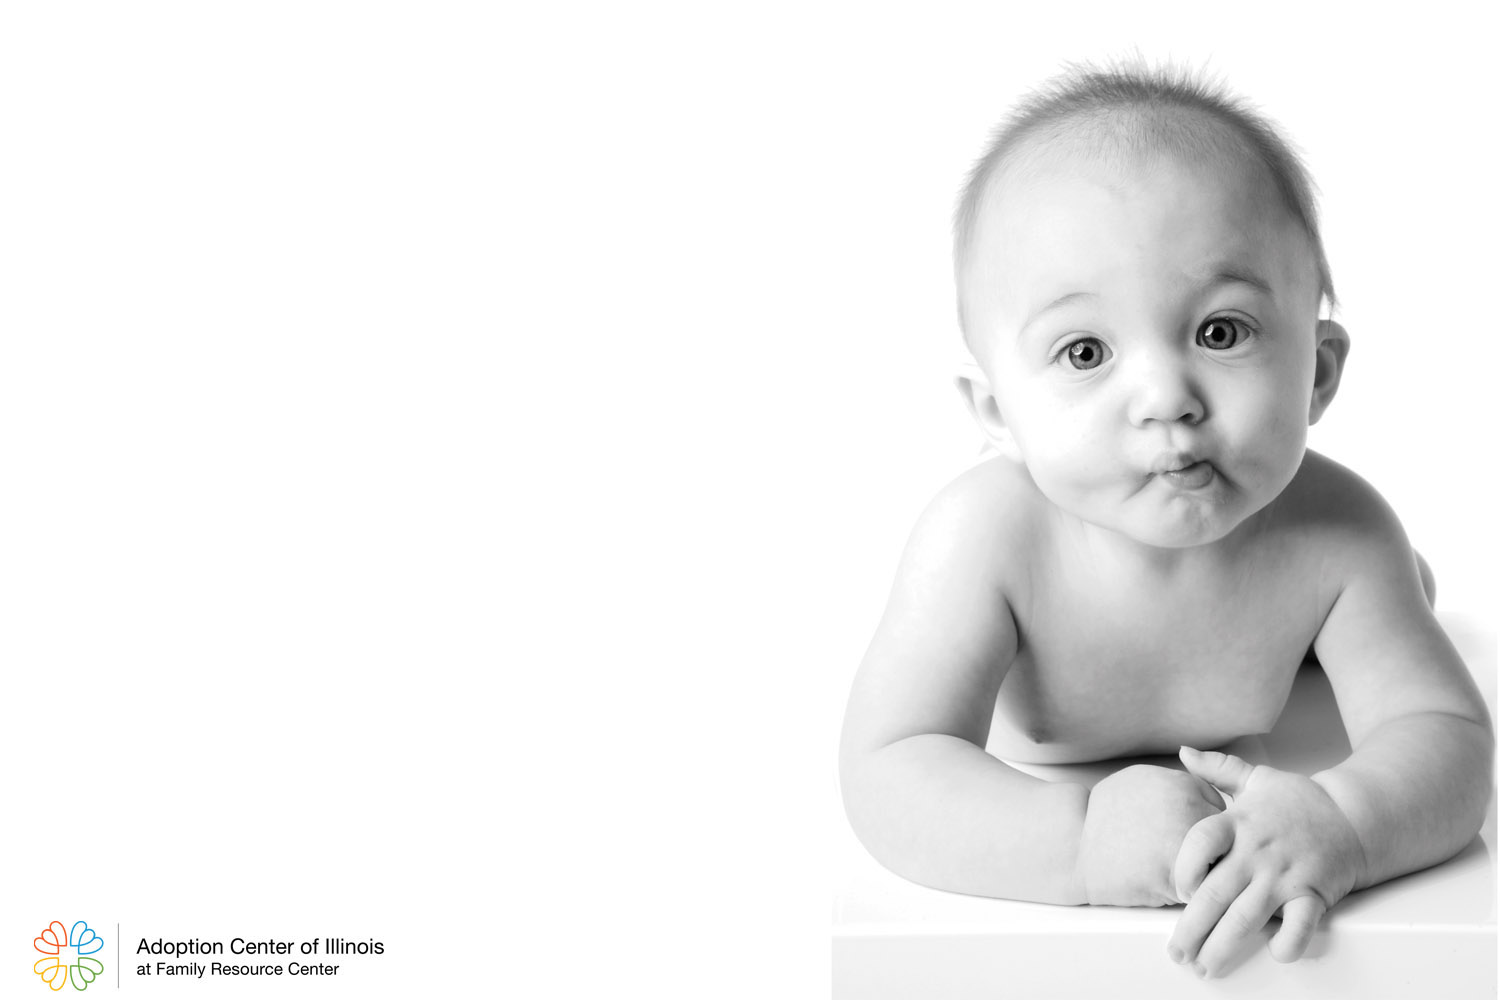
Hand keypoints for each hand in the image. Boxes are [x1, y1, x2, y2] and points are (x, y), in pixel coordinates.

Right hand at [1077, 764, 1225, 906]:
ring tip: (1192, 875)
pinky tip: (1175, 887)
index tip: (1200, 838)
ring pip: (1222, 866)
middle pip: (1231, 838)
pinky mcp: (1177, 880)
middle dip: (1221, 850)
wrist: (1074, 845)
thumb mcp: (1143, 780)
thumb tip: (1211, 794)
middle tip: (1204, 860)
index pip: (1223, 809)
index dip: (1213, 827)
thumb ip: (1182, 785)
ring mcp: (1186, 847)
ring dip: (1213, 873)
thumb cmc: (1105, 814)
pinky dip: (1195, 892)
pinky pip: (1203, 889)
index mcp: (1184, 785)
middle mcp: (1190, 813)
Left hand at [1167, 747, 1367, 977]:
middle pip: (1215, 892)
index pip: (1199, 843)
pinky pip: (1300, 924)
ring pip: (1247, 916)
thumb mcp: (1255, 778)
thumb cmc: (1297, 800)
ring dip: (1223, 945)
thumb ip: (1217, 769)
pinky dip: (1288, 941)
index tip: (1178, 890)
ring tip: (1205, 967)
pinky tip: (1274, 955)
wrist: (1354, 814)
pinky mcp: (1314, 894)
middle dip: (1191, 927)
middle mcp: (1257, 851)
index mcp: (1239, 821)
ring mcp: (1285, 875)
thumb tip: (1183, 752)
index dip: (1184, 869)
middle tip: (1176, 954)